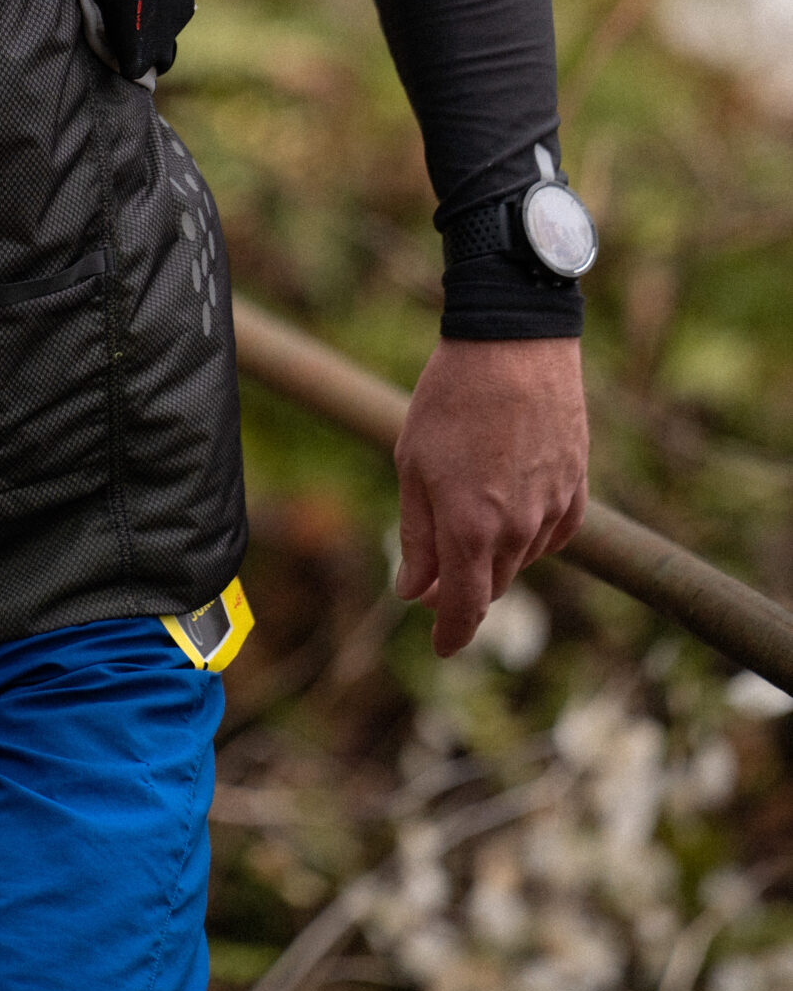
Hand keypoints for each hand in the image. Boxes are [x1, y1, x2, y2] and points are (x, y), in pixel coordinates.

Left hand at [393, 337, 587, 655]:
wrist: (513, 343)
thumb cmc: (450, 399)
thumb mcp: (413, 464)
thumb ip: (416, 535)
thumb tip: (413, 591)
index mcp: (470, 529)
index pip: (465, 607)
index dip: (452, 633)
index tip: (443, 647)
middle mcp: (517, 530)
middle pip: (493, 586)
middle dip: (465, 590)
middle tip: (436, 579)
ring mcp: (552, 509)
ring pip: (523, 560)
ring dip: (496, 559)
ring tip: (469, 525)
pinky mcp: (577, 485)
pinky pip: (556, 534)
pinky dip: (533, 538)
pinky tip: (515, 520)